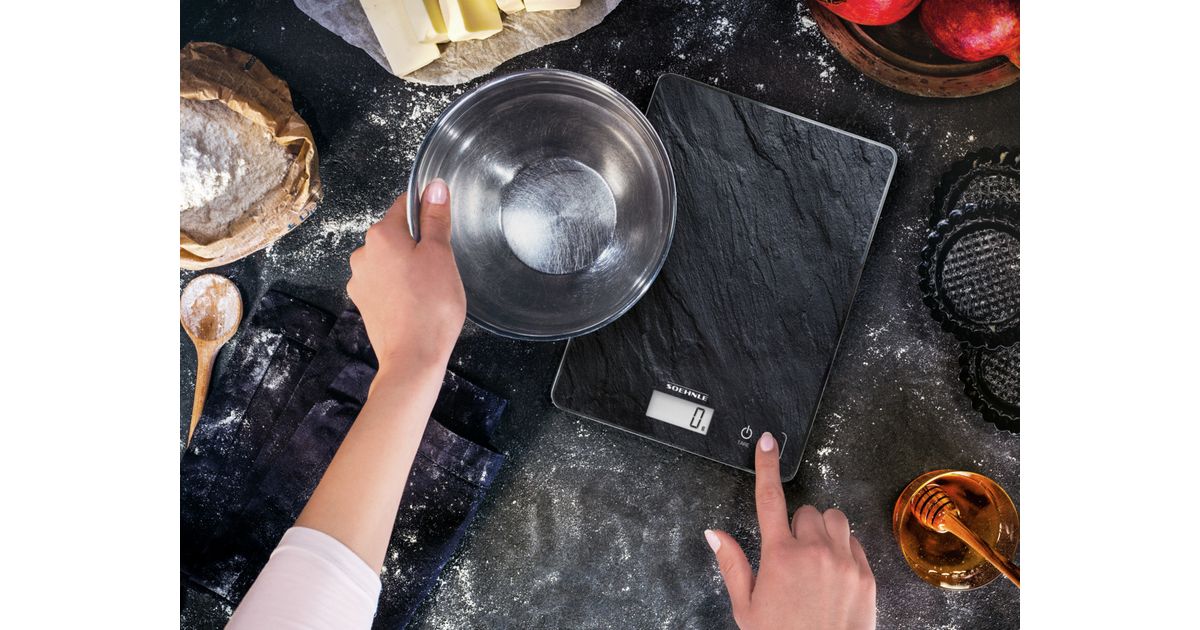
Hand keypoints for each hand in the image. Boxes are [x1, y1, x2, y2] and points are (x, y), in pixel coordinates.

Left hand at [348, 179, 465, 371]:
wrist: (412, 357)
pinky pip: (385, 282)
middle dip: (419, 244)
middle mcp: (363, 253)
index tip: (442, 230)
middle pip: (397, 234)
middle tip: (440, 267)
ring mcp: (360, 279)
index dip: (428, 214)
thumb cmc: (430, 307)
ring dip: (409, 266)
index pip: (405, 205)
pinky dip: (400, 287)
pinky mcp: (364, 301)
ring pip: (391, 260)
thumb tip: (434, 187)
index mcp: (382, 234)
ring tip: (429, 289)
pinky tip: (416, 303)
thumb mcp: (441, 255)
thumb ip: (435, 218)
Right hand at [705, 433, 875, 629]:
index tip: (767, 443)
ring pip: (834, 519)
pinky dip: (843, 549)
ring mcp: (844, 561)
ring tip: (814, 558)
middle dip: (797, 526)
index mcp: (780, 556)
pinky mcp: (865, 574)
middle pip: (806, 511)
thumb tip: (715, 534)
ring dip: (822, 531)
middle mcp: (814, 552)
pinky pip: (855, 541)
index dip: (766, 466)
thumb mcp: (746, 608)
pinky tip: (832, 573)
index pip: (769, 498)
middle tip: (791, 556)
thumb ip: (732, 564)